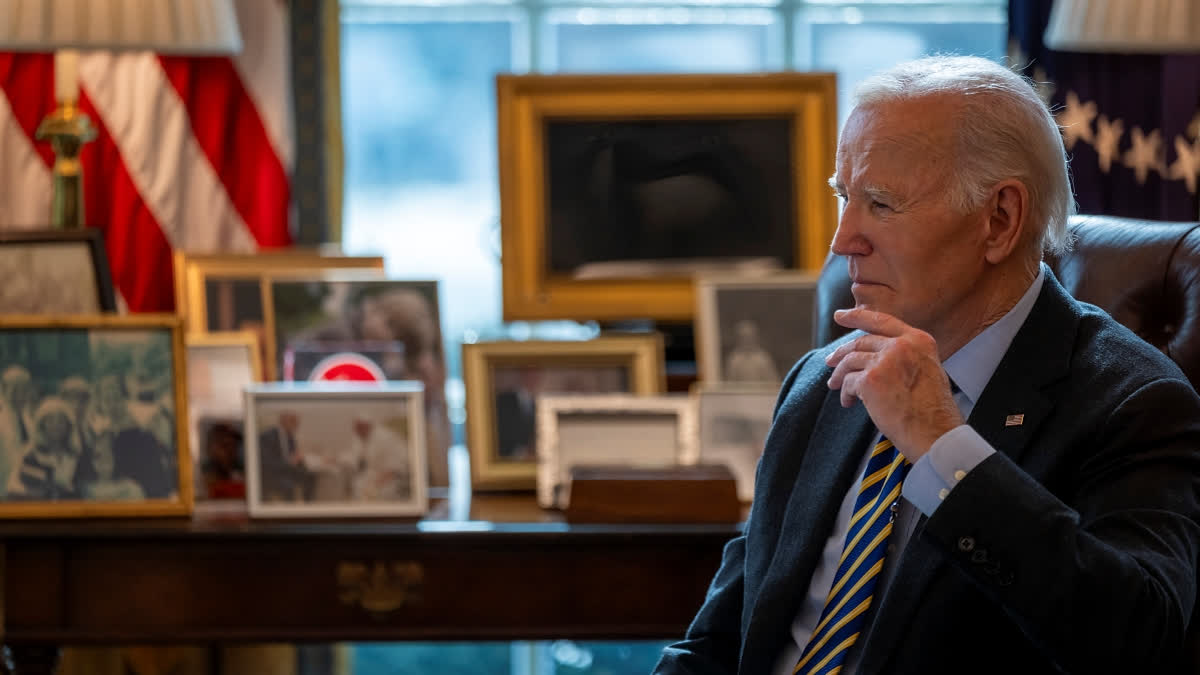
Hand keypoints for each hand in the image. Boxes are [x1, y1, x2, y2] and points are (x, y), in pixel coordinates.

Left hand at [825, 308, 962, 461]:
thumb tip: (874, 355)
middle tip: (830, 362)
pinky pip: (848, 382)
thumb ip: (905, 356)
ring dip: (840, 375)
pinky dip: (845, 393)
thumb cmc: (932, 410)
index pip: (882, 320)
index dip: (857, 316)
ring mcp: (884, 361)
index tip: (840, 316)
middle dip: (841, 352)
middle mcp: (901, 345)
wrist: (935, 433)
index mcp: (918, 340)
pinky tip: (849, 403)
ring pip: (850, 361)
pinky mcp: (870, 380)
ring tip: (835, 386)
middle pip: (861, 342)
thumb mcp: (927, 370)